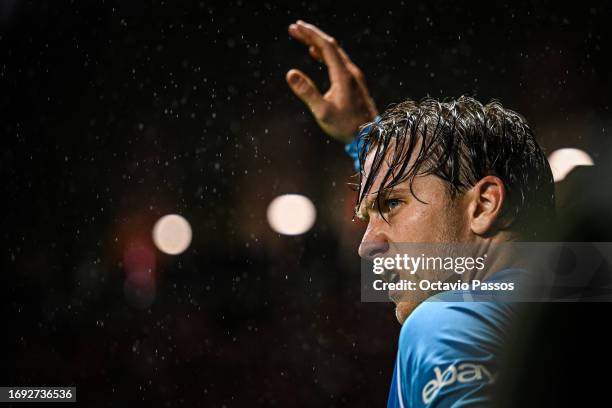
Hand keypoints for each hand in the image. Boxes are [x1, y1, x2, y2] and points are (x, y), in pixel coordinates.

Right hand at [286, 20, 377, 143]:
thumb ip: (307, 92)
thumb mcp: (323, 112)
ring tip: (302, 38)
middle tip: (294, 28)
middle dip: (312, 35)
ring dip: (318, 43)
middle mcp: (350, 72)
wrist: (370, 136)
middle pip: (331, 46)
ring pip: (335, 52)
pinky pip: (337, 61)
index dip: (310, 35)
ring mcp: (354, 77)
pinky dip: (324, 54)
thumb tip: (290, 73)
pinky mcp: (354, 83)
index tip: (295, 27)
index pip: (326, 46)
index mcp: (343, 75)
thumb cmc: (346, 126)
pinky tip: (314, 54)